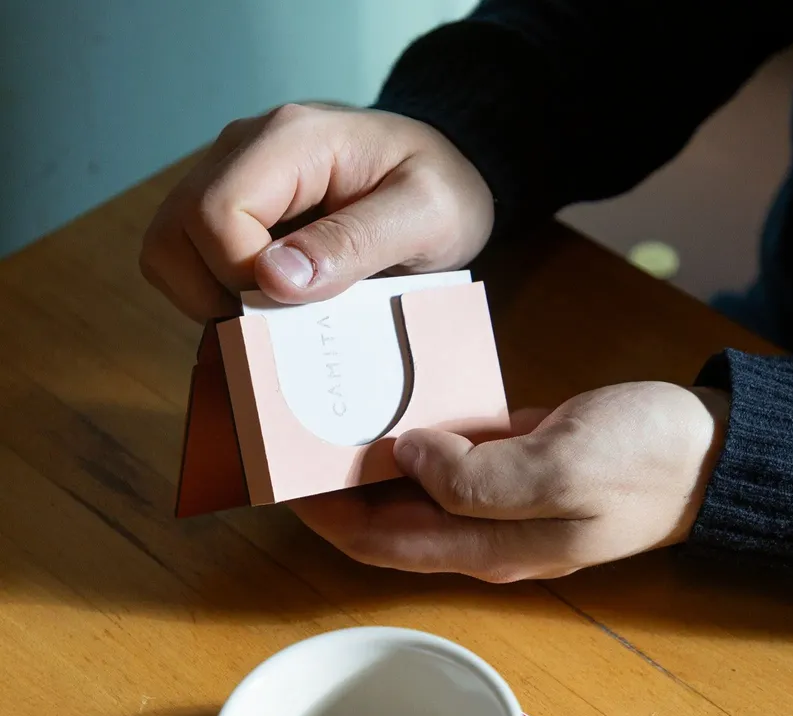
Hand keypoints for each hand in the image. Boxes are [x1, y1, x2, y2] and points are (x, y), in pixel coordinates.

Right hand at [140, 103, 493, 319]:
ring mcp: (230, 176)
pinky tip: (270, 301)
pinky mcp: (231, 206)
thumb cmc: (441, 190)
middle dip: (217, 294)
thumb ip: (355, 243)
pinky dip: (216, 293)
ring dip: (209, 298)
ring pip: (168, 249)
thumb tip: (274, 279)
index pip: (215, 215)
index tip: (298, 302)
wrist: (442, 176)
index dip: (243, 277)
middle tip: (284, 315)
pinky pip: (190, 258)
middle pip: (173, 233)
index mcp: (290, 141)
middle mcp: (243, 150)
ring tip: (276, 311)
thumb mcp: (425, 217)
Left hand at [290, 383, 729, 581]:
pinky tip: (393, 401)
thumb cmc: (644, 461)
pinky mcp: (515, 464)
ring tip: (327, 413)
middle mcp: (482, 532)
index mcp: (487, 546)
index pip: (378, 542)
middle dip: (333, 490)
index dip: (322, 517)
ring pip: (411, 489)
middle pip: (385, 520)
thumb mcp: (565, 468)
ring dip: (369, 461)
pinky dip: (415, 437)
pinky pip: (448, 459)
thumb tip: (404, 457)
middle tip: (290, 436)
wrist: (708, 452)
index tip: (275, 478)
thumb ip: (478, 477)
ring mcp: (499, 500)